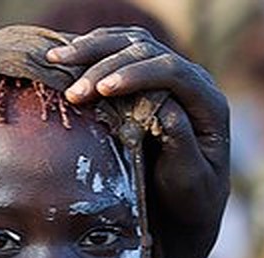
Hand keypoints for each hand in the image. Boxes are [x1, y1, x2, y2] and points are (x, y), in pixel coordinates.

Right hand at [46, 27, 229, 257]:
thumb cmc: (189, 200)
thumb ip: (182, 145)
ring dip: (91, 49)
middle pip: (147, 50)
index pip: (172, 72)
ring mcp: (168, 75)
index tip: (103, 89)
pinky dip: (91, 50)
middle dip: (106, 65)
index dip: (137, 75)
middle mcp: (191, 80)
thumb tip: (165, 110)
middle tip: (74, 91)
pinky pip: (118, 50)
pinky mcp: (147, 78)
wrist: (187, 207)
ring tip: (56, 62)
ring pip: (130, 43)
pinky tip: (64, 57)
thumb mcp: (188, 180)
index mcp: (208, 103)